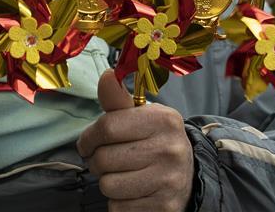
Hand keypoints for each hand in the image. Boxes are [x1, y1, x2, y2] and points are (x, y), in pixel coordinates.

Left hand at [77, 70, 193, 210]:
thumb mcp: (140, 116)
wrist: (187, 175)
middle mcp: (170, 149)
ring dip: (107, 183)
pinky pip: (118, 208)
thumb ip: (118, 99)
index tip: (87, 143)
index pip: (107, 127)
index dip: (88, 138)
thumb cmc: (153, 140)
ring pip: (108, 186)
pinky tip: (131, 191)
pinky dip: (118, 202)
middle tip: (107, 160)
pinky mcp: (164, 208)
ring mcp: (169, 181)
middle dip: (97, 161)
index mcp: (163, 120)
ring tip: (121, 175)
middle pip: (104, 159)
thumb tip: (107, 75)